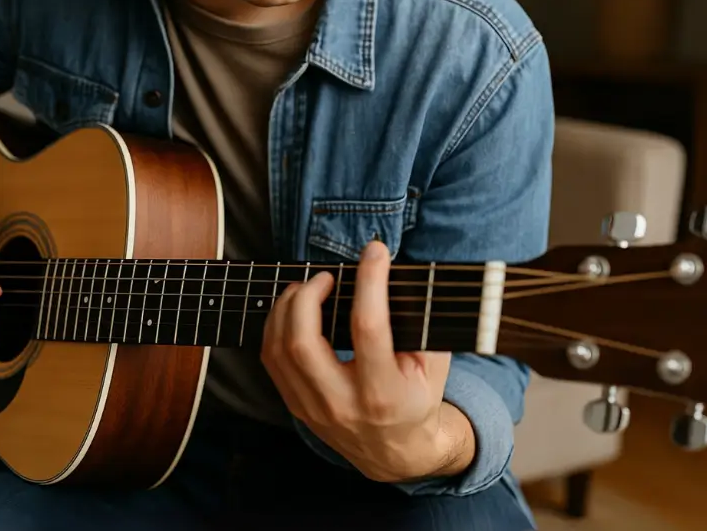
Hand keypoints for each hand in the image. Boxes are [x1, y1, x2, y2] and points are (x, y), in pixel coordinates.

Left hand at [261, 240, 470, 481]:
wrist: (396, 453)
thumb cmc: (417, 399)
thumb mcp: (434, 366)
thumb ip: (421, 325)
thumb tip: (397, 275)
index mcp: (383, 393)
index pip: (368, 327)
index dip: (370, 282)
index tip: (375, 252)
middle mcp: (342, 403)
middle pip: (303, 342)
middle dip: (308, 296)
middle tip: (325, 276)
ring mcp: (313, 408)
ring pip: (279, 350)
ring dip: (287, 308)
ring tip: (307, 288)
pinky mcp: (296, 406)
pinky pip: (272, 360)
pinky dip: (276, 327)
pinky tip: (293, 310)